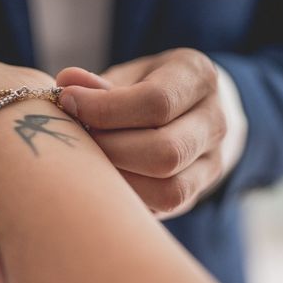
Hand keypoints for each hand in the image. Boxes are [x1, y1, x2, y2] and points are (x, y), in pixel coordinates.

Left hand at [56, 48, 228, 218]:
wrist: (189, 113)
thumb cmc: (147, 90)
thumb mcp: (128, 76)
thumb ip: (100, 84)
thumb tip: (66, 82)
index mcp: (197, 77)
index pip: (157, 101)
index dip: (106, 108)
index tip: (68, 102)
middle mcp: (215, 121)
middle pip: (165, 151)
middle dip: (112, 149)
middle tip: (82, 141)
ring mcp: (212, 162)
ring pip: (169, 188)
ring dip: (120, 179)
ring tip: (92, 163)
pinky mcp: (197, 193)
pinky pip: (164, 206)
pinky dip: (129, 197)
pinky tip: (107, 180)